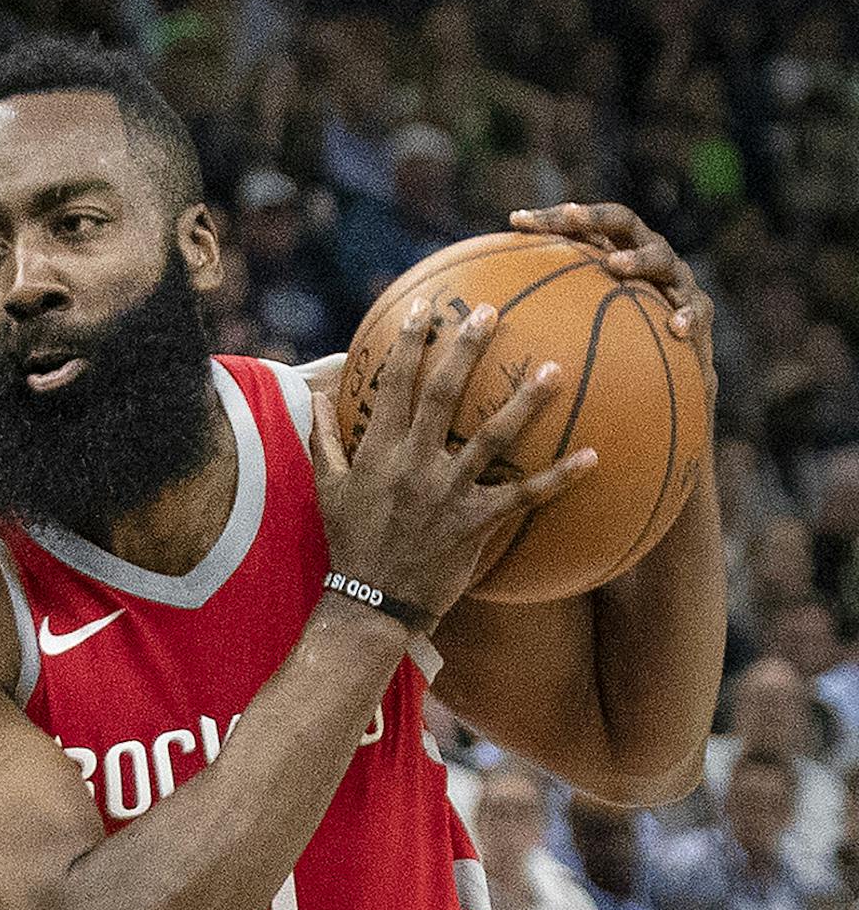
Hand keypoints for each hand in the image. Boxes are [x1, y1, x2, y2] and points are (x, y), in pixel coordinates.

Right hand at [310, 296, 596, 630]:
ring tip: (554, 370)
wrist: (369, 602)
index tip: (425, 308)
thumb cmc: (349, 542)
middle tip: (490, 311)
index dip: (408, 343)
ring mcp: (447, 493)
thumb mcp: (328, 489)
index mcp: (379, 451)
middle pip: (443, 395)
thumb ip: (322, 440)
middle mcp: (414, 464)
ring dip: (525, 403)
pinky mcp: (475, 522)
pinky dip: (559, 477)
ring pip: (492, 438)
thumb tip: (317, 399)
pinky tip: (593, 455)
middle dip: (465, 349)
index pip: (393, 385)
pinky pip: (523, 496)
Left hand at [510, 202, 714, 403]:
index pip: (581, 227)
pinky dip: (686, 316)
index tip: (515, 220)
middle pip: (623, 224)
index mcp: (612, 255)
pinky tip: (674, 328)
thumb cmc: (611, 355)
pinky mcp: (697, 313)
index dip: (551, 219)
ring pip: (661, 259)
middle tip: (569, 216)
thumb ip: (541, 320)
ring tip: (616, 266)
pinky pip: (694, 311)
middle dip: (595, 217)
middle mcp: (645, 258)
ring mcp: (674, 282)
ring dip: (638, 259)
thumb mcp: (573, 334)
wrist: (668, 382)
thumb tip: (475, 327)